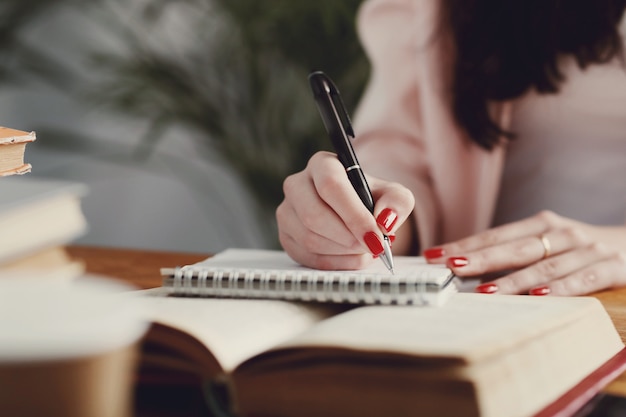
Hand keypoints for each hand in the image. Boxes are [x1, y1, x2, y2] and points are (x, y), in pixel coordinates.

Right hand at [276, 151, 414, 269]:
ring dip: (343, 252)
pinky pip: (305, 256)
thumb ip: (397, 203)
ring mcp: (287, 211)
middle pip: (314, 215)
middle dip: (348, 238)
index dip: (354, 215)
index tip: (376, 237)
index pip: (331, 186)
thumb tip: (384, 221)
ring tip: (364, 250)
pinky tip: (350, 258)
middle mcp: (297, 184)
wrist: (356, 214)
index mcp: (323, 164)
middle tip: (372, 247)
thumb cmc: (372, 201)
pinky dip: (334, 263)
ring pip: (309, 239)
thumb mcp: (394, 195)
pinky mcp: (285, 236)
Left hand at [423, 211, 625, 295]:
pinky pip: (584, 279)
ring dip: (514, 279)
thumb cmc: (578, 249)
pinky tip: (540, 296)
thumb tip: (466, 268)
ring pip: (545, 266)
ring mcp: (587, 249)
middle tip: (452, 268)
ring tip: (487, 291)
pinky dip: (562, 288)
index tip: (435, 255)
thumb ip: (513, 254)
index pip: (496, 236)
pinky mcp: (613, 267)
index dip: (465, 245)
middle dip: (481, 258)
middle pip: (515, 248)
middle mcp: (562, 233)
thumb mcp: (547, 244)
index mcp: (541, 224)